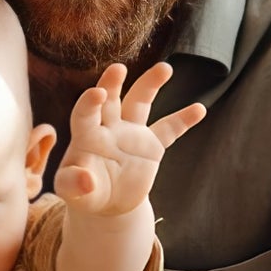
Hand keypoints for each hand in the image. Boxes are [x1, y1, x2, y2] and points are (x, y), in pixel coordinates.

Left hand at [55, 62, 204, 217]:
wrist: (106, 203)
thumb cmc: (82, 193)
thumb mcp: (71, 192)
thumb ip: (73, 185)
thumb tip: (86, 182)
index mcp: (85, 136)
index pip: (84, 114)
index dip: (89, 103)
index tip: (97, 93)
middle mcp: (108, 127)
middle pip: (111, 99)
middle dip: (113, 82)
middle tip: (118, 68)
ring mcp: (131, 133)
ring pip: (140, 102)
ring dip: (150, 84)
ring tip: (165, 68)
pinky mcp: (151, 146)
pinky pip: (169, 129)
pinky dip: (183, 120)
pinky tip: (199, 109)